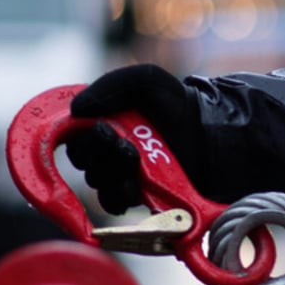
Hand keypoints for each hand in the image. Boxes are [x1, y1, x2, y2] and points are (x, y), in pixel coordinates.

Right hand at [65, 64, 197, 213]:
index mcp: (101, 121)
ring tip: (135, 161)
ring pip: (96, 182)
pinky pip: (114, 204)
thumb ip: (110, 85)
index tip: (102, 128)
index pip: (72, 135)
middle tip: (122, 144)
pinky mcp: (137, 197)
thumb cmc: (178, 103)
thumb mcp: (145, 80)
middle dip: (97, 153)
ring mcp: (120, 174)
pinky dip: (119, 196)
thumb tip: (75, 109)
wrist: (212, 134)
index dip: (80, 136)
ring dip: (110, 173)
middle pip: (82, 160)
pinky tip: (134, 185)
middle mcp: (106, 149)